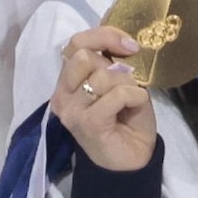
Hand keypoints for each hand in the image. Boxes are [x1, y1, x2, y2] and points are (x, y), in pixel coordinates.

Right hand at [49, 25, 160, 172]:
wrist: (132, 161)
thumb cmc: (127, 122)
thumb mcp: (121, 85)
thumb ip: (113, 66)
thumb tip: (123, 48)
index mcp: (68, 82)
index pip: (74, 43)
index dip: (103, 36)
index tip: (129, 46)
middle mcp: (62, 94)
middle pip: (85, 56)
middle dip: (115, 67)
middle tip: (127, 86)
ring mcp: (71, 109)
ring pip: (102, 75)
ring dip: (128, 85)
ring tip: (130, 103)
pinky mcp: (86, 122)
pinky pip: (116, 94)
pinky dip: (134, 97)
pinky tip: (134, 109)